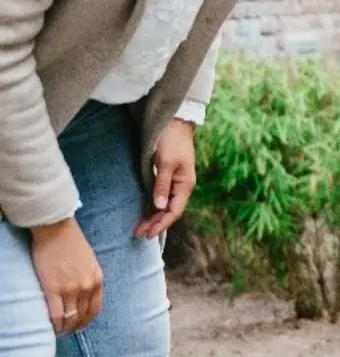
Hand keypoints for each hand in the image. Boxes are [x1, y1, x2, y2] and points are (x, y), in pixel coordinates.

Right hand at [31, 218, 103, 334]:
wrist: (57, 230)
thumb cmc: (71, 243)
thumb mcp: (89, 261)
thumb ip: (89, 278)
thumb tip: (84, 293)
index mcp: (97, 279)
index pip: (94, 309)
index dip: (86, 321)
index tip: (79, 326)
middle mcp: (87, 286)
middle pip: (81, 316)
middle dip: (74, 326)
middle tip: (66, 330)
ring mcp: (71, 289)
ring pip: (69, 319)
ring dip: (64, 328)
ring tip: (57, 331)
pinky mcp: (54, 289)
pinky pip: (56, 316)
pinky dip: (54, 325)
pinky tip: (50, 328)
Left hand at [134, 118, 195, 238]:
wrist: (174, 122)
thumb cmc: (172, 141)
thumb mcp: (166, 163)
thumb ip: (161, 185)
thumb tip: (158, 207)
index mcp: (185, 185)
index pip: (174, 211)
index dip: (161, 224)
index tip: (147, 234)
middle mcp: (181, 186)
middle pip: (169, 211)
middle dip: (155, 223)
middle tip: (137, 234)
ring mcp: (175, 182)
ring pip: (164, 205)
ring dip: (153, 217)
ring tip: (139, 227)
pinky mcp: (167, 177)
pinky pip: (161, 197)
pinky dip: (152, 207)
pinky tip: (145, 212)